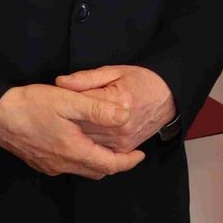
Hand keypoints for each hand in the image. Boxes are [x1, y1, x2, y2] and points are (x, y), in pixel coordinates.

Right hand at [0, 84, 144, 178]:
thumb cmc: (31, 105)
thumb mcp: (68, 101)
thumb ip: (97, 109)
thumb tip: (124, 116)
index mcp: (74, 151)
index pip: (110, 165)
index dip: (129, 162)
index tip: (141, 153)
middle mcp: (63, 164)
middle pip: (98, 171)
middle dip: (116, 162)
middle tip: (127, 149)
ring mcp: (50, 166)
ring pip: (83, 169)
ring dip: (98, 160)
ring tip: (108, 145)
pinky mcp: (41, 163)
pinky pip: (68, 166)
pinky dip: (82, 158)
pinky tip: (81, 143)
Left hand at [54, 65, 176, 151]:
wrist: (167, 98)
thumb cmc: (141, 82)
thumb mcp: (115, 71)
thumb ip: (86, 78)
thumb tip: (61, 82)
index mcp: (118, 101)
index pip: (81, 104)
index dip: (65, 101)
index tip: (55, 98)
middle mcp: (120, 125)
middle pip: (81, 127)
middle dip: (66, 121)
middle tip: (56, 114)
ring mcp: (122, 140)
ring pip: (86, 142)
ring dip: (74, 135)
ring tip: (65, 125)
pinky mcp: (124, 149)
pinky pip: (98, 150)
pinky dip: (87, 144)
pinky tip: (80, 136)